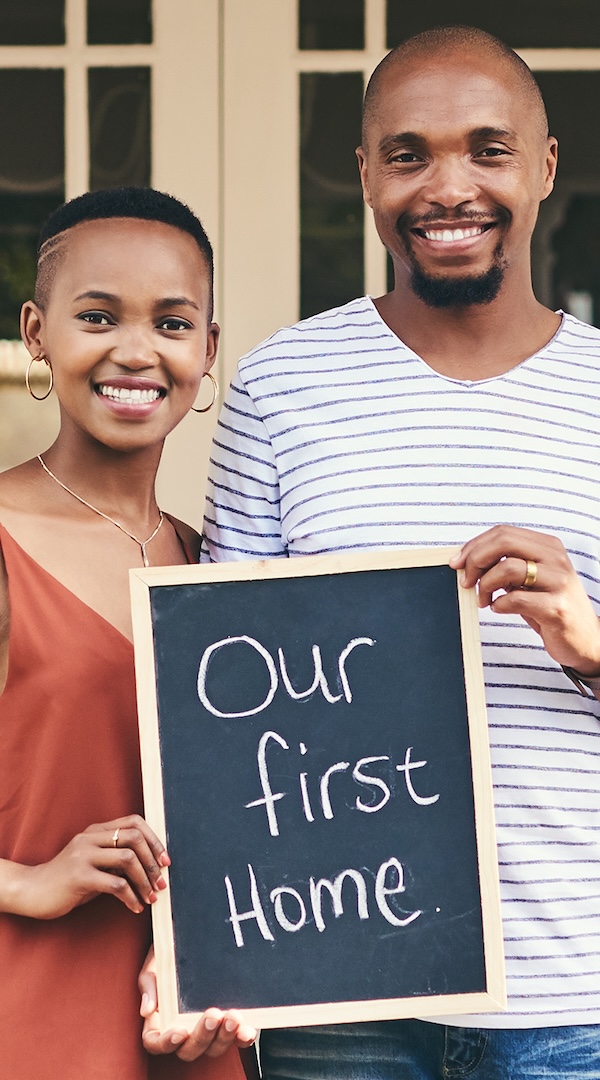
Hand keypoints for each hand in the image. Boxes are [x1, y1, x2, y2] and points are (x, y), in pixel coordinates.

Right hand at [4, 814, 168, 919]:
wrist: (33, 891)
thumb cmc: (68, 880)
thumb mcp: (93, 863)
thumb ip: (115, 859)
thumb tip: (150, 866)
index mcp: (95, 830)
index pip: (134, 822)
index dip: (154, 840)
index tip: (165, 861)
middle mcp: (90, 838)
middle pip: (134, 837)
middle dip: (153, 861)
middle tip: (161, 882)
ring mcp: (83, 855)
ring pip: (127, 859)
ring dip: (144, 881)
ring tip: (151, 896)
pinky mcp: (79, 876)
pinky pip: (115, 884)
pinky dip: (131, 897)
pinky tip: (135, 907)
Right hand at [139, 947, 256, 1061]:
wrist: (192, 938)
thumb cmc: (168, 956)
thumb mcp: (155, 966)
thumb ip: (150, 985)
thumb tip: (147, 1010)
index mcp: (160, 1021)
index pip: (157, 1043)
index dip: (167, 1044)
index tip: (180, 1031)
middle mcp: (184, 1031)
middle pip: (189, 1050)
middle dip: (202, 1036)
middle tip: (212, 1015)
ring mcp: (207, 1029)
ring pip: (213, 1048)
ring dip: (224, 1038)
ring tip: (233, 1016)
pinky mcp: (227, 1024)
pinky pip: (236, 1039)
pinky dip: (241, 1038)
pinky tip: (246, 1030)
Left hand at [449, 525, 599, 676]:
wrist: (584, 640)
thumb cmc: (550, 607)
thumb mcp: (529, 580)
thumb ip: (505, 565)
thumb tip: (467, 560)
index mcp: (548, 546)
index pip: (503, 532)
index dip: (474, 546)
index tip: (457, 563)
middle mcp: (556, 559)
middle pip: (504, 541)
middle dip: (476, 560)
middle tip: (466, 580)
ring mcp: (559, 582)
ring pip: (507, 567)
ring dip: (485, 585)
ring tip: (484, 599)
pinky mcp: (556, 608)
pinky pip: (515, 599)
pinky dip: (498, 604)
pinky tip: (499, 609)